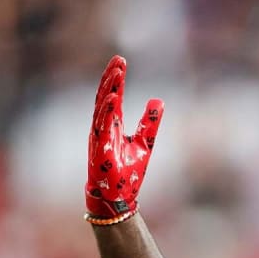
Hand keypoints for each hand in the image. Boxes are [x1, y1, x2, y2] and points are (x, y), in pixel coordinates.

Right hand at [85, 55, 162, 220]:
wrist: (119, 197)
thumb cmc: (128, 173)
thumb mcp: (145, 142)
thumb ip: (149, 123)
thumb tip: (158, 101)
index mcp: (114, 125)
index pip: (114, 96)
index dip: (117, 79)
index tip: (121, 61)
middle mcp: (104, 127)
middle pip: (105, 96)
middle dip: (111, 78)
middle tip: (118, 60)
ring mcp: (100, 136)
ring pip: (101, 107)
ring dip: (108, 89)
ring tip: (116, 72)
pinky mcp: (99, 147)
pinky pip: (101, 125)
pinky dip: (106, 110)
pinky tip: (112, 96)